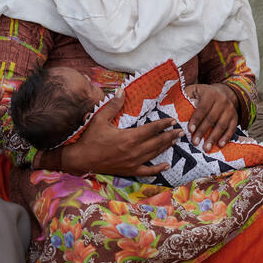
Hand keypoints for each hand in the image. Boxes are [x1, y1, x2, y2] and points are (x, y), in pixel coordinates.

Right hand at [53, 89, 182, 176]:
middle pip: (157, 142)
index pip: (152, 129)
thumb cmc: (90, 138)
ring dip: (166, 147)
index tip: (172, 120)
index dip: (164, 124)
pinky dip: (158, 169)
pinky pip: (148, 171)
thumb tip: (121, 90)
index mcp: (129, 137)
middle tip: (181, 131)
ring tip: (175, 141)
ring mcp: (133, 162)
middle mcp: (134, 150)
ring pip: (155, 154)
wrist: (81, 159)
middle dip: (170, 135)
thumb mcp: (100, 119)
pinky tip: (166, 165)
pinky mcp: (130, 170)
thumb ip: (113, 105)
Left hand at [185, 83, 238, 151]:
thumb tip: (177, 106)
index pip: (202, 108)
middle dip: (203, 131)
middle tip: (195, 143)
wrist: (223, 92)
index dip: (196, 119)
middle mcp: (222, 101)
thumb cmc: (203, 94)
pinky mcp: (235, 117)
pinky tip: (220, 145)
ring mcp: (230, 109)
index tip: (190, 130)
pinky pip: (231, 128)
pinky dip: (226, 137)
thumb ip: (187, 96)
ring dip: (213, 137)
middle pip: (212, 118)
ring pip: (222, 125)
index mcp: (210, 94)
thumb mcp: (194, 90)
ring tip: (206, 148)